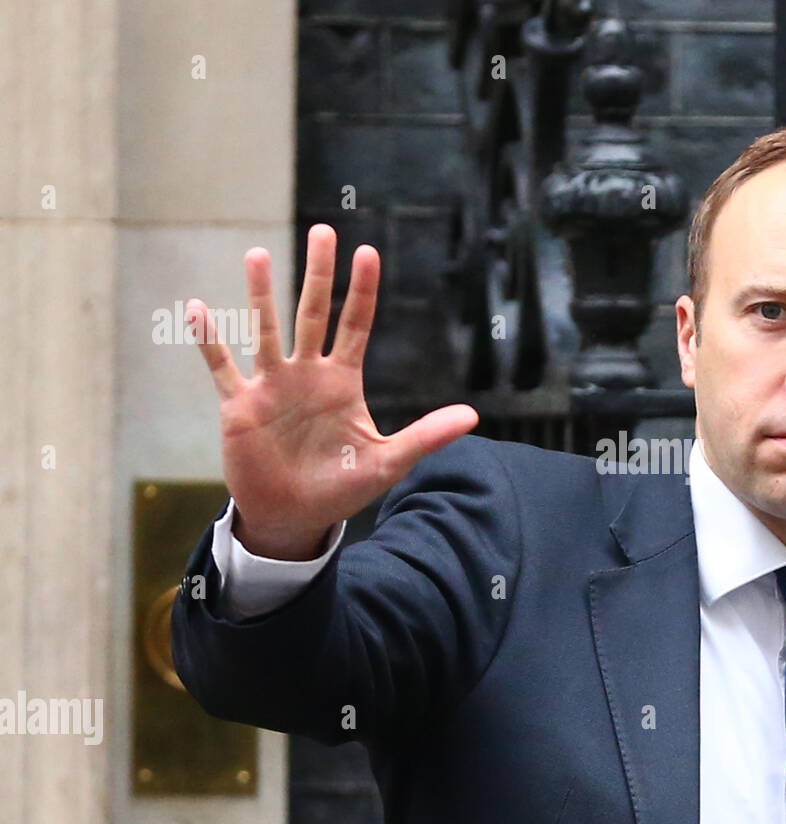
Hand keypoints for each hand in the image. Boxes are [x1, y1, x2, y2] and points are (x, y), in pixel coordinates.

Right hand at [188, 223, 478, 559]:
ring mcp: (272, 386)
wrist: (295, 517)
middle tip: (323, 230)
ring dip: (261, 294)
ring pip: (265, 330)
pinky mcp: (240, 406)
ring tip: (257, 254)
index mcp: (342, 381)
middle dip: (319, 273)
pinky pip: (221, 367)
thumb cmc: (341, 487)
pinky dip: (210, 340)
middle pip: (313, 312)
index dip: (362, 290)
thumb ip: (427, 436)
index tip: (367, 251)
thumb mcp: (389, 462)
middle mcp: (307, 374)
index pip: (355, 324)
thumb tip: (473, 417)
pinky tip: (198, 308)